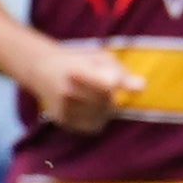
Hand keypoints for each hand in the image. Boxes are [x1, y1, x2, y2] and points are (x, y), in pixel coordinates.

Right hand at [20, 39, 136, 133]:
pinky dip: (97, 118)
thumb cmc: (78, 61)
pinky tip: (87, 106)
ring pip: (102, 116)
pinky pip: (93, 125)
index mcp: (77, 70)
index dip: (116, 82)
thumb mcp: (99, 57)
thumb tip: (142, 88)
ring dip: (105, 108)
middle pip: (107, 101)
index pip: (105, 83)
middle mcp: (68, 91)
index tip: (124, 84)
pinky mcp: (63, 121)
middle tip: (101, 85)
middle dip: (110, 95)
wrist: (41, 69)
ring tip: (93, 94)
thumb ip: (121, 73)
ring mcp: (64, 108)